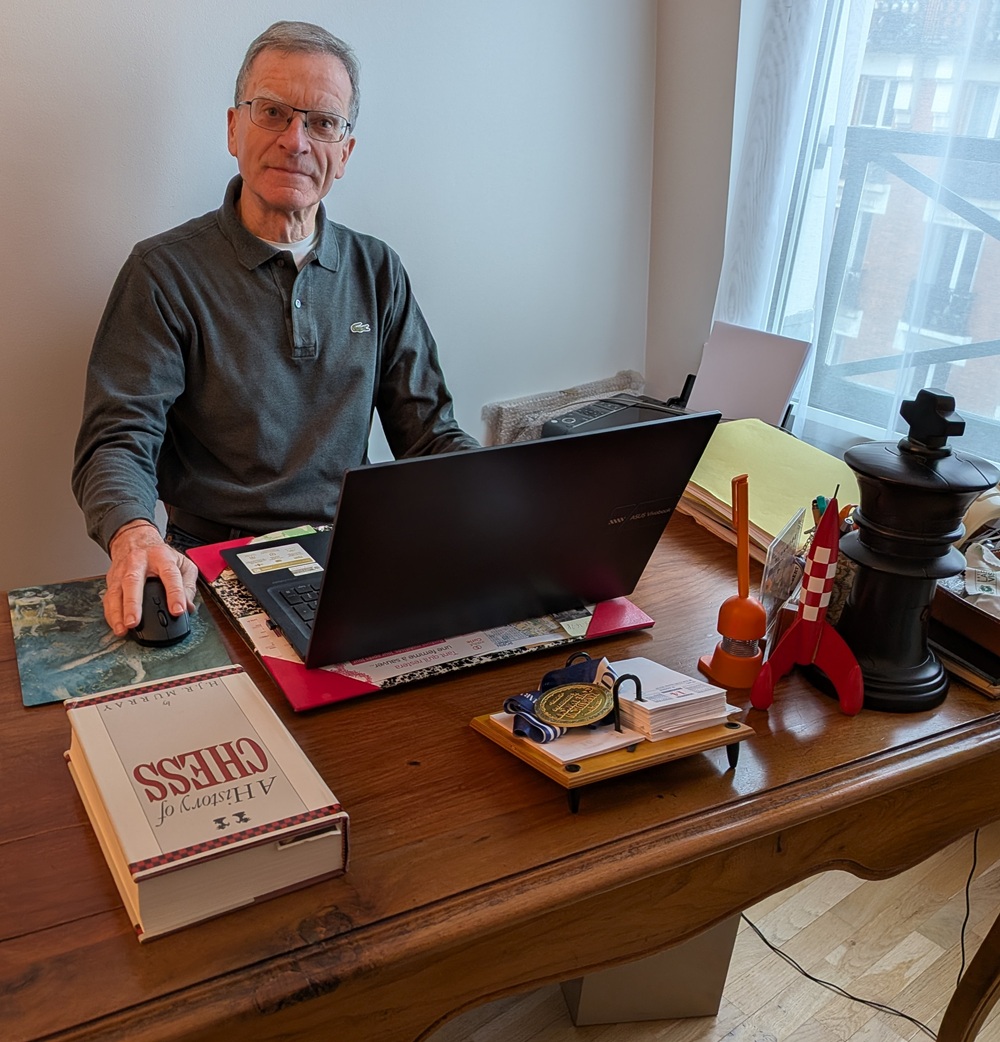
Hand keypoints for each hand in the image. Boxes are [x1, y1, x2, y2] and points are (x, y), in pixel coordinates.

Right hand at [104, 521, 198, 636]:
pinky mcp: (112, 579)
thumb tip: (189, 607)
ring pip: (116, 591)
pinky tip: (116, 625)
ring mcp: (122, 571)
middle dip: (133, 603)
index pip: (170, 575)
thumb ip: (188, 585)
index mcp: (161, 557)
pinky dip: (111, 614)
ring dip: (118, 612)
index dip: (175, 594)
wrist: (135, 539)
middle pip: (133, 581)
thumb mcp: (182, 563)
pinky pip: (108, 598)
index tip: (178, 611)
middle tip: (135, 622)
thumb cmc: (160, 554)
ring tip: (124, 628)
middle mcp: (138, 562)